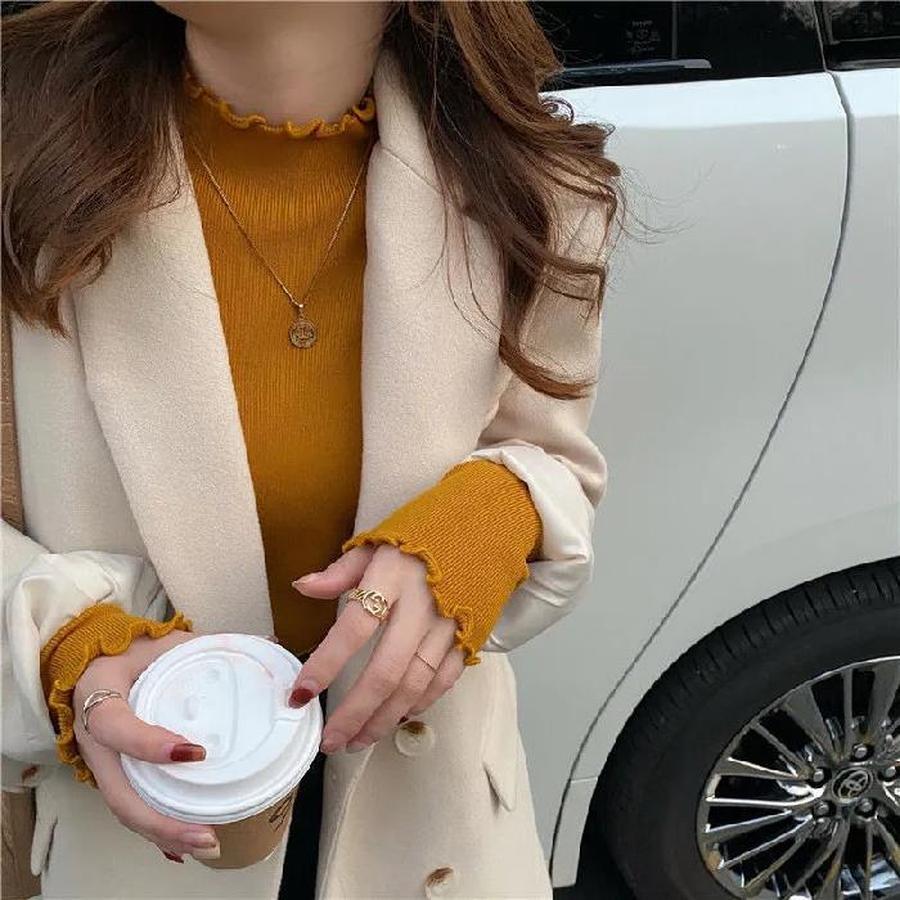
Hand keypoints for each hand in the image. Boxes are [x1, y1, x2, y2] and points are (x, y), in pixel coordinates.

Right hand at [72, 630, 219, 863]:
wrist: (93, 661)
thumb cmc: (132, 651)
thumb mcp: (160, 640)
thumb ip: (206, 643)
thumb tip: (268, 641)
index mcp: (99, 695)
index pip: (116, 726)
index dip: (149, 745)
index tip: (194, 752)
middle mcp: (93, 736)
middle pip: (118, 791)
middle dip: (161, 819)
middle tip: (206, 834)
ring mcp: (100, 760)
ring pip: (124, 807)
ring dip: (161, 832)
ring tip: (204, 844)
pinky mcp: (112, 773)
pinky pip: (129, 805)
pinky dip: (154, 829)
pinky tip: (181, 848)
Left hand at [289, 544, 465, 753]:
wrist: (491, 523)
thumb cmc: (428, 530)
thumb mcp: (379, 540)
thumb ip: (341, 570)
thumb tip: (302, 588)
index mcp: (393, 576)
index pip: (354, 627)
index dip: (326, 664)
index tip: (299, 693)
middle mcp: (422, 606)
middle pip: (386, 671)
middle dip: (354, 712)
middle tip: (329, 740)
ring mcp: (450, 625)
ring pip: (414, 685)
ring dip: (383, 719)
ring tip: (355, 740)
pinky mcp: (470, 637)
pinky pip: (443, 681)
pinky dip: (418, 704)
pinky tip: (395, 718)